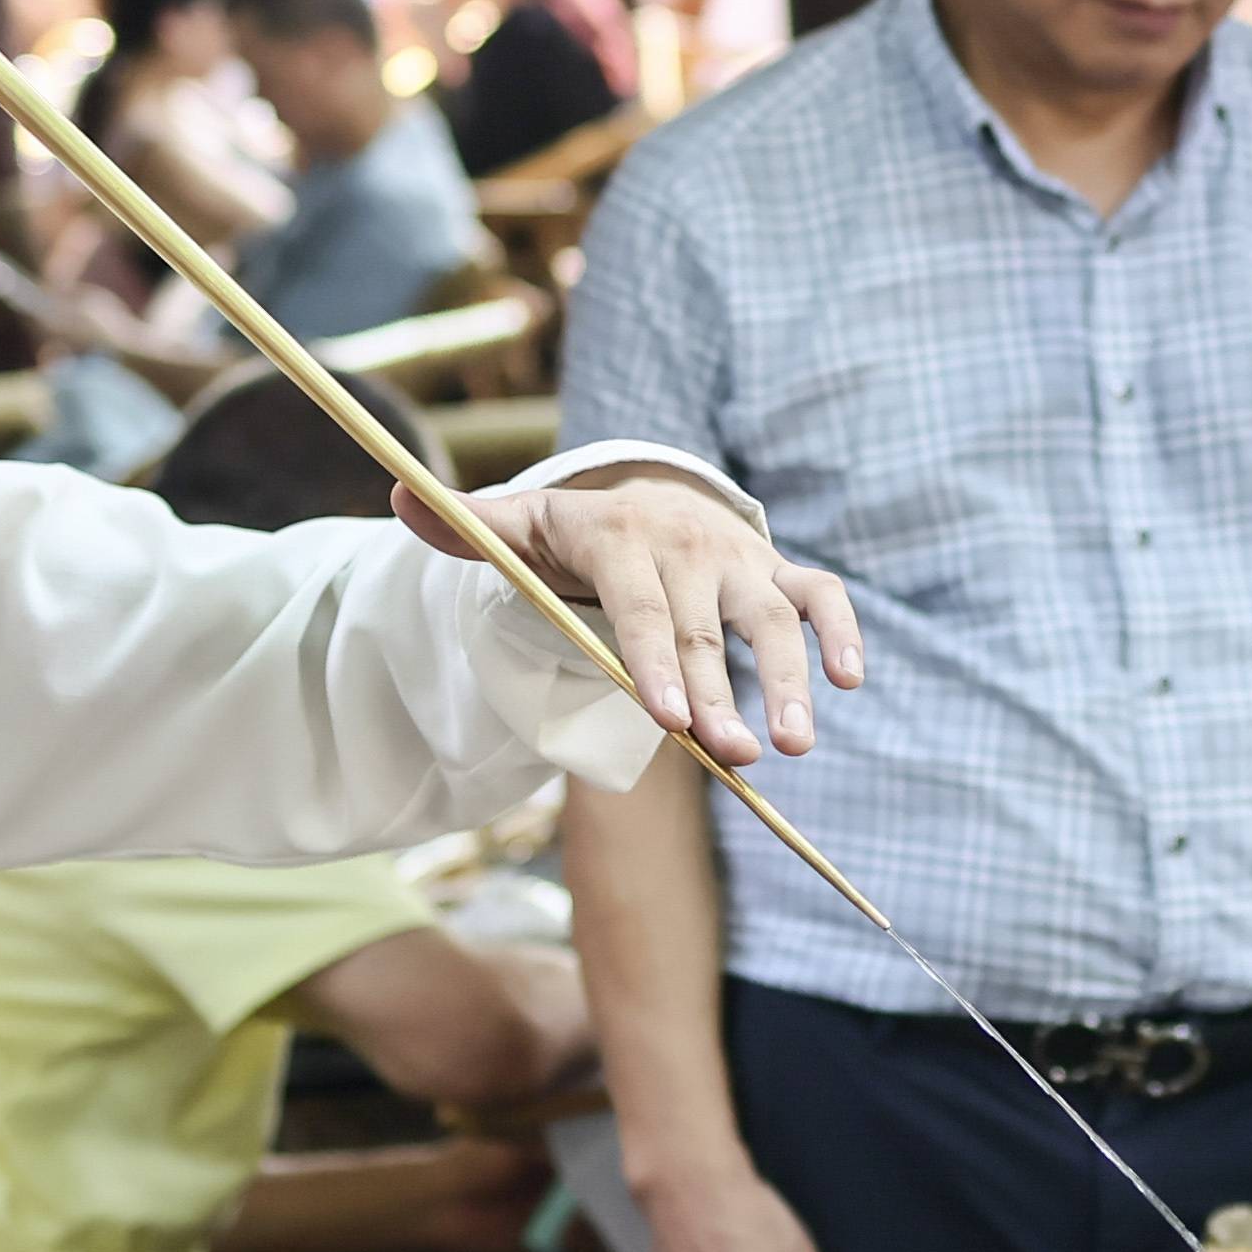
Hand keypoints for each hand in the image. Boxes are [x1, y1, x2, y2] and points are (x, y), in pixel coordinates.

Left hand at [425, 468, 863, 769]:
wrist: (646, 493)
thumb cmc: (576, 534)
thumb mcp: (522, 527)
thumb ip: (467, 525)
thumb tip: (398, 496)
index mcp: (622, 538)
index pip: (640, 607)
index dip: (654, 662)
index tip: (668, 719)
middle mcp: (689, 545)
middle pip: (705, 630)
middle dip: (722, 696)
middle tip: (734, 759)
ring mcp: (739, 559)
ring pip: (774, 618)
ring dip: (790, 681)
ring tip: (795, 745)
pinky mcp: (777, 570)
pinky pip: (820, 594)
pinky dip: (841, 632)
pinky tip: (852, 681)